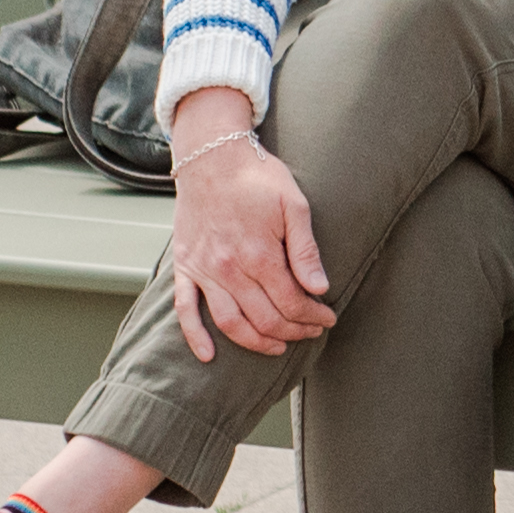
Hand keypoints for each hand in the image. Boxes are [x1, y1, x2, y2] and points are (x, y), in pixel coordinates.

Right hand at [166, 95, 331, 360]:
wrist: (211, 157)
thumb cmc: (258, 178)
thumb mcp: (294, 205)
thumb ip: (305, 250)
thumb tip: (320, 289)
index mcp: (259, 254)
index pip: (291, 302)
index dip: (313, 316)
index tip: (328, 318)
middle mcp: (229, 269)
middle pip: (265, 318)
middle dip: (294, 331)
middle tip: (312, 331)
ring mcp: (204, 271)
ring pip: (230, 323)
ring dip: (256, 341)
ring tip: (278, 346)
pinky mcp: (185, 268)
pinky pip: (185, 310)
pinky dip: (195, 336)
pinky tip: (210, 355)